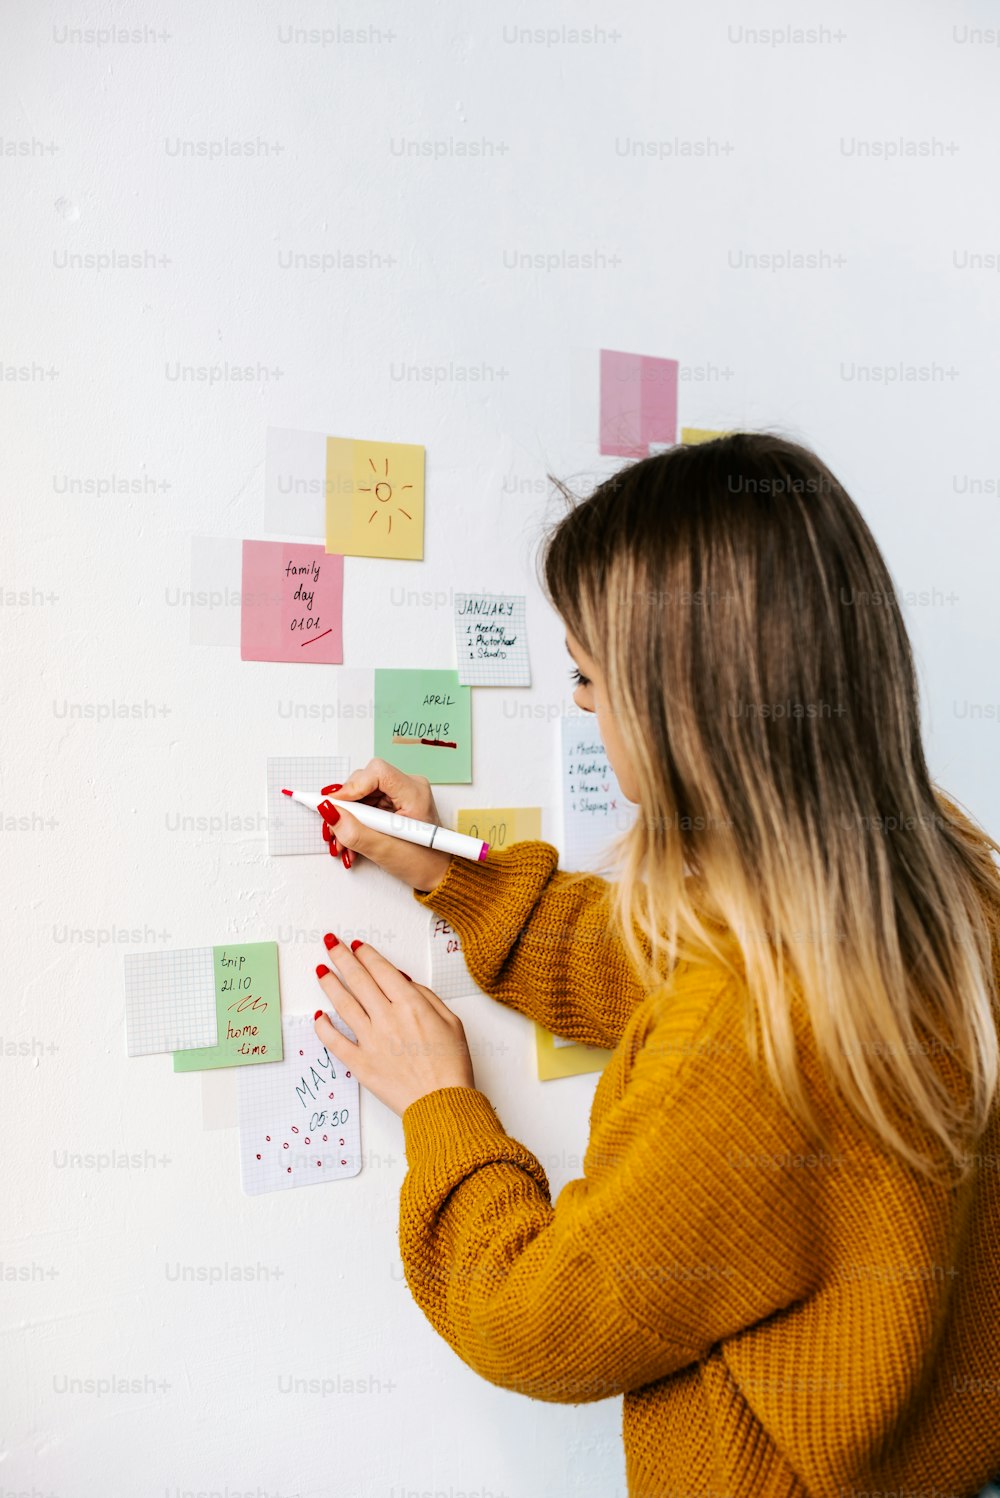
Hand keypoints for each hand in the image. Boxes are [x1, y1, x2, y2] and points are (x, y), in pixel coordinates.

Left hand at [313, 934, 475, 1116]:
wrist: (442, 1104)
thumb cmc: (452, 1066)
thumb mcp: (451, 1021)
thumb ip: (425, 997)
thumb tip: (401, 981)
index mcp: (410, 1005)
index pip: (381, 970)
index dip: (366, 954)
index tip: (356, 945)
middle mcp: (387, 1018)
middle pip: (358, 980)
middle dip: (342, 958)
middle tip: (330, 945)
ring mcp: (370, 1041)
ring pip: (343, 1005)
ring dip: (330, 985)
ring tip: (320, 972)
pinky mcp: (360, 1064)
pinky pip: (335, 1042)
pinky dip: (324, 1028)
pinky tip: (319, 1016)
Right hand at [316, 758, 452, 892]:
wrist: (436, 873)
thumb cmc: (424, 863)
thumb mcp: (385, 851)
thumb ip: (355, 832)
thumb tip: (330, 812)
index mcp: (415, 794)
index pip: (377, 772)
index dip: (352, 786)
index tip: (334, 805)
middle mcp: (408, 788)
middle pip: (365, 781)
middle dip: (346, 807)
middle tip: (335, 830)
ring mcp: (399, 795)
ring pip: (360, 794)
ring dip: (347, 819)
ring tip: (343, 843)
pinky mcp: (391, 804)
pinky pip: (364, 804)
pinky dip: (354, 823)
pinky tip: (351, 841)